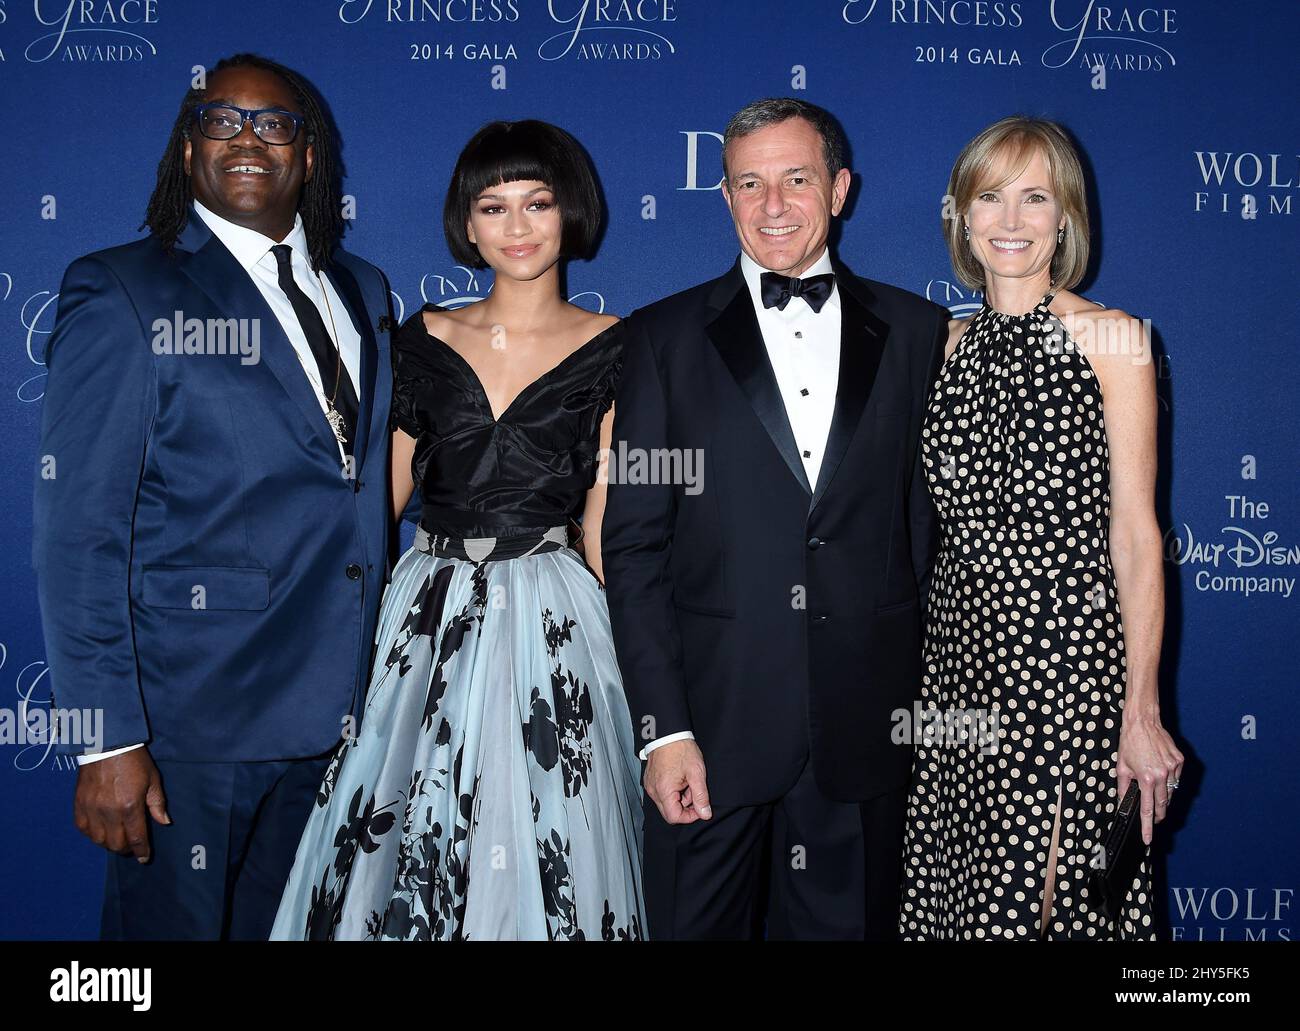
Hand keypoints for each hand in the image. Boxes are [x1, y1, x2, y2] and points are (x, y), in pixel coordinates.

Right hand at [73, 747, 170, 861]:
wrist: (107, 745)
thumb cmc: (134, 762)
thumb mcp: (153, 780)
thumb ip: (157, 804)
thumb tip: (165, 822)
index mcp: (130, 806)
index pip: (136, 838)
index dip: (141, 851)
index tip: (144, 858)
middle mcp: (109, 812)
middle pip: (116, 844)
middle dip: (126, 849)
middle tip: (132, 845)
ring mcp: (91, 810)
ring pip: (99, 841)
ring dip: (109, 844)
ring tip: (117, 838)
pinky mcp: (79, 806)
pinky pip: (84, 830)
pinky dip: (92, 835)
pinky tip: (101, 830)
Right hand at [644, 738, 711, 824]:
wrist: (669, 733)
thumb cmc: (681, 750)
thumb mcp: (696, 773)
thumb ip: (701, 796)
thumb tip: (705, 814)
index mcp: (663, 790)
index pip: (674, 817)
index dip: (689, 816)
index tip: (699, 807)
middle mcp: (653, 791)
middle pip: (669, 812)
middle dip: (684, 806)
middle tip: (693, 790)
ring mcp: (650, 786)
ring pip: (666, 803)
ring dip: (679, 798)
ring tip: (687, 781)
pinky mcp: (650, 781)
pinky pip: (661, 794)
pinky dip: (672, 791)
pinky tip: (679, 778)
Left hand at [1117, 713, 1183, 845]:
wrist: (1143, 722)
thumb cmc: (1130, 743)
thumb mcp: (1121, 767)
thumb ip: (1123, 789)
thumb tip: (1123, 804)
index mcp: (1146, 778)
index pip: (1147, 809)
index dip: (1147, 826)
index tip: (1148, 839)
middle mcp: (1162, 775)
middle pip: (1162, 804)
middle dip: (1157, 813)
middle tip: (1152, 818)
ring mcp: (1173, 768)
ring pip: (1171, 792)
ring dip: (1163, 795)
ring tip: (1152, 787)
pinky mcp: (1180, 761)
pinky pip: (1176, 779)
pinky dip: (1169, 781)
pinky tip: (1160, 773)